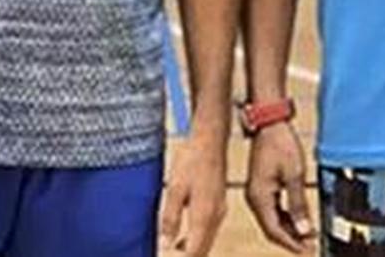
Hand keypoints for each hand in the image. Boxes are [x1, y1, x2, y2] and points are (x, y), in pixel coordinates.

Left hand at [159, 132, 227, 256]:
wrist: (210, 140)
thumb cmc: (192, 159)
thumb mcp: (175, 188)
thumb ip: (170, 218)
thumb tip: (165, 244)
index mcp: (204, 216)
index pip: (193, 253)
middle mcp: (215, 217)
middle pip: (202, 251)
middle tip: (166, 254)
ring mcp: (219, 210)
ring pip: (206, 242)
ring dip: (191, 251)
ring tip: (172, 251)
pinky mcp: (219, 204)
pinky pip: (209, 231)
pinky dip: (197, 240)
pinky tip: (184, 236)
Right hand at [245, 123, 314, 252]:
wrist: (270, 123)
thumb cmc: (280, 143)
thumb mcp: (295, 175)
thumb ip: (299, 204)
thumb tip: (303, 229)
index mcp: (259, 197)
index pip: (274, 231)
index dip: (292, 243)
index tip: (307, 250)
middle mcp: (254, 198)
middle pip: (272, 228)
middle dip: (291, 239)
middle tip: (310, 245)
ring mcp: (256, 192)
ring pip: (272, 220)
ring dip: (289, 229)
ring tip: (307, 234)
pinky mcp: (261, 187)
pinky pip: (272, 209)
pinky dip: (285, 217)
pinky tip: (299, 219)